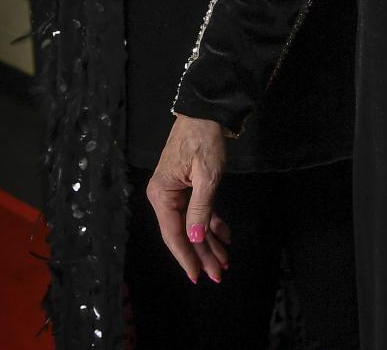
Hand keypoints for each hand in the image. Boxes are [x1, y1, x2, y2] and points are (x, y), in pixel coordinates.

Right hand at [147, 115, 229, 283]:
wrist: (206, 111)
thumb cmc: (205, 140)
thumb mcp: (207, 176)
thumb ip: (200, 209)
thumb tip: (195, 239)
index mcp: (162, 194)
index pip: (174, 234)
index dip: (187, 256)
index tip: (199, 276)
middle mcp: (164, 195)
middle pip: (183, 232)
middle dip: (202, 253)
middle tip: (219, 273)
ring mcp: (175, 191)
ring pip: (192, 224)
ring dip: (208, 241)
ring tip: (224, 260)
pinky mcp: (186, 185)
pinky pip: (198, 210)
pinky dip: (211, 223)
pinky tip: (225, 236)